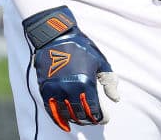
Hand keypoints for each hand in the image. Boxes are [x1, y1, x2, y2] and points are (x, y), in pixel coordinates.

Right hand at [23, 6, 119, 131]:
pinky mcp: (45, 89)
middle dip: (89, 119)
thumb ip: (109, 81)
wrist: (56, 36)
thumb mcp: (100, 61)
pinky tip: (66, 124)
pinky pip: (52, 111)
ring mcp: (56, 90)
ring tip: (82, 119)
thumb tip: (115, 99)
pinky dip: (59, 120)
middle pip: (81, 114)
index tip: (104, 118)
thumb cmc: (80, 47)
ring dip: (76, 120)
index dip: (101, 117)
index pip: (95, 109)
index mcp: (85, 82)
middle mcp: (70, 89)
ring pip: (67, 114)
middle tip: (94, 119)